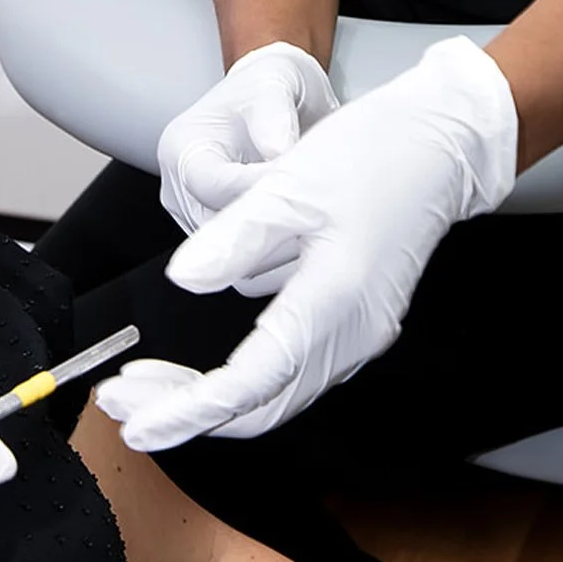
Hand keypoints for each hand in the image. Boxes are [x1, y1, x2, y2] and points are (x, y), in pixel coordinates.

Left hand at [98, 36, 516, 447]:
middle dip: (185, 412)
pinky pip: (296, 371)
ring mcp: (361, 333)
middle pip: (259, 405)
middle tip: (122, 403)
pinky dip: (248, 378)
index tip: (132, 420)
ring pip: (277, 395)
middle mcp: (351, 334)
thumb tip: (183, 280)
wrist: (440, 141)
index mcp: (332, 303)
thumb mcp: (290, 183)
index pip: (247, 383)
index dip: (184, 409)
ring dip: (212, 398)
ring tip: (149, 382)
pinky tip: (213, 363)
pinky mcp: (362, 320)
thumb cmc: (370, 153)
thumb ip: (235, 238)